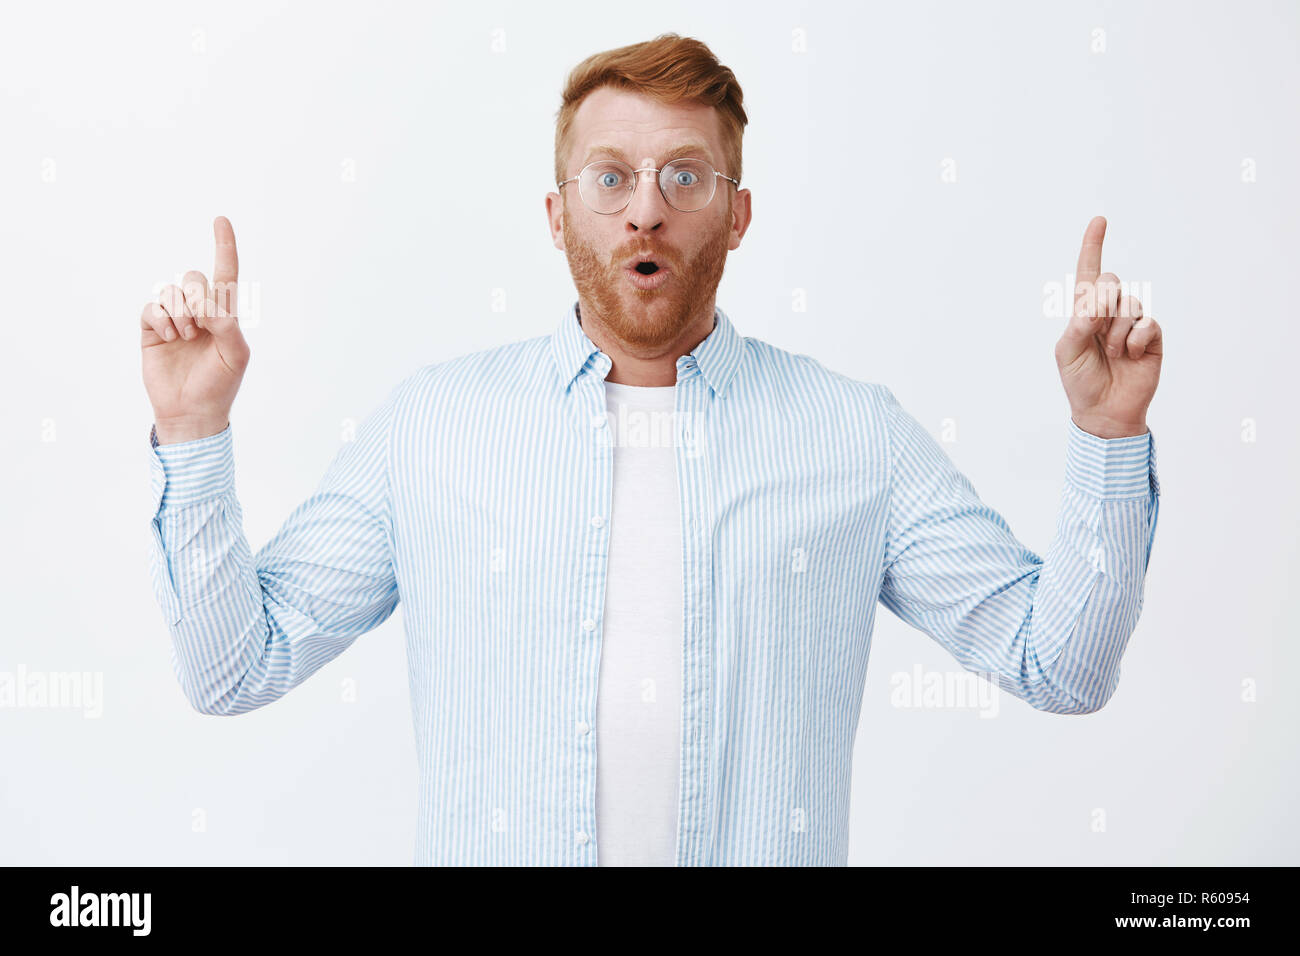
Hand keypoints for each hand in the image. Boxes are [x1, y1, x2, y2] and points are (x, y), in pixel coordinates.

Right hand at [141, 216, 249, 443]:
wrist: (191, 411)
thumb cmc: (219, 384)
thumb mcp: (235, 356)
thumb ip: (228, 326)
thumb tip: (208, 305)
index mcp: (225, 314)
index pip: (226, 274)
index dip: (224, 246)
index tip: (221, 219)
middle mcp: (199, 310)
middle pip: (194, 277)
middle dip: (198, 299)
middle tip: (201, 329)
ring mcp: (174, 318)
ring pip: (171, 290)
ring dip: (180, 314)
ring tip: (186, 339)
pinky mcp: (152, 328)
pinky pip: (152, 307)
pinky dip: (161, 320)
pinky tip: (169, 339)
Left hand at [1054, 216, 1162, 438]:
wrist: (1104, 411)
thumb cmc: (1081, 380)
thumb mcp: (1068, 351)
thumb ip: (1079, 322)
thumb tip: (1099, 299)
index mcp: (1084, 311)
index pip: (1087, 272)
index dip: (1093, 245)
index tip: (1100, 220)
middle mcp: (1109, 311)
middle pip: (1110, 281)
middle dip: (1100, 304)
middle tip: (1096, 333)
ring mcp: (1132, 323)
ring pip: (1129, 303)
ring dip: (1116, 331)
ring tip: (1113, 353)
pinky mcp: (1151, 336)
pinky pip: (1146, 323)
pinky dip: (1134, 340)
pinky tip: (1131, 356)